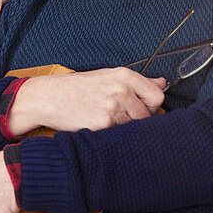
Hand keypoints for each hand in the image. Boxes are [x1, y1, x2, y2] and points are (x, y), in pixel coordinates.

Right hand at [7, 68, 166, 136]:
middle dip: (138, 121)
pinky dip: (113, 136)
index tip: (142, 109)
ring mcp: (113, 107)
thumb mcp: (108, 77)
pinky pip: (120, 136)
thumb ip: (137, 82)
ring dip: (125, 129)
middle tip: (120, 118)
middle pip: (148, 116)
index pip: (157, 96)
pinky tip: (100, 128)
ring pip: (135, 128)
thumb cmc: (78, 88)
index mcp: (124, 75)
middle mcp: (121, 89)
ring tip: (108, 122)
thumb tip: (162, 83)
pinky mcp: (103, 124)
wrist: (49, 97)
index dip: (152, 106)